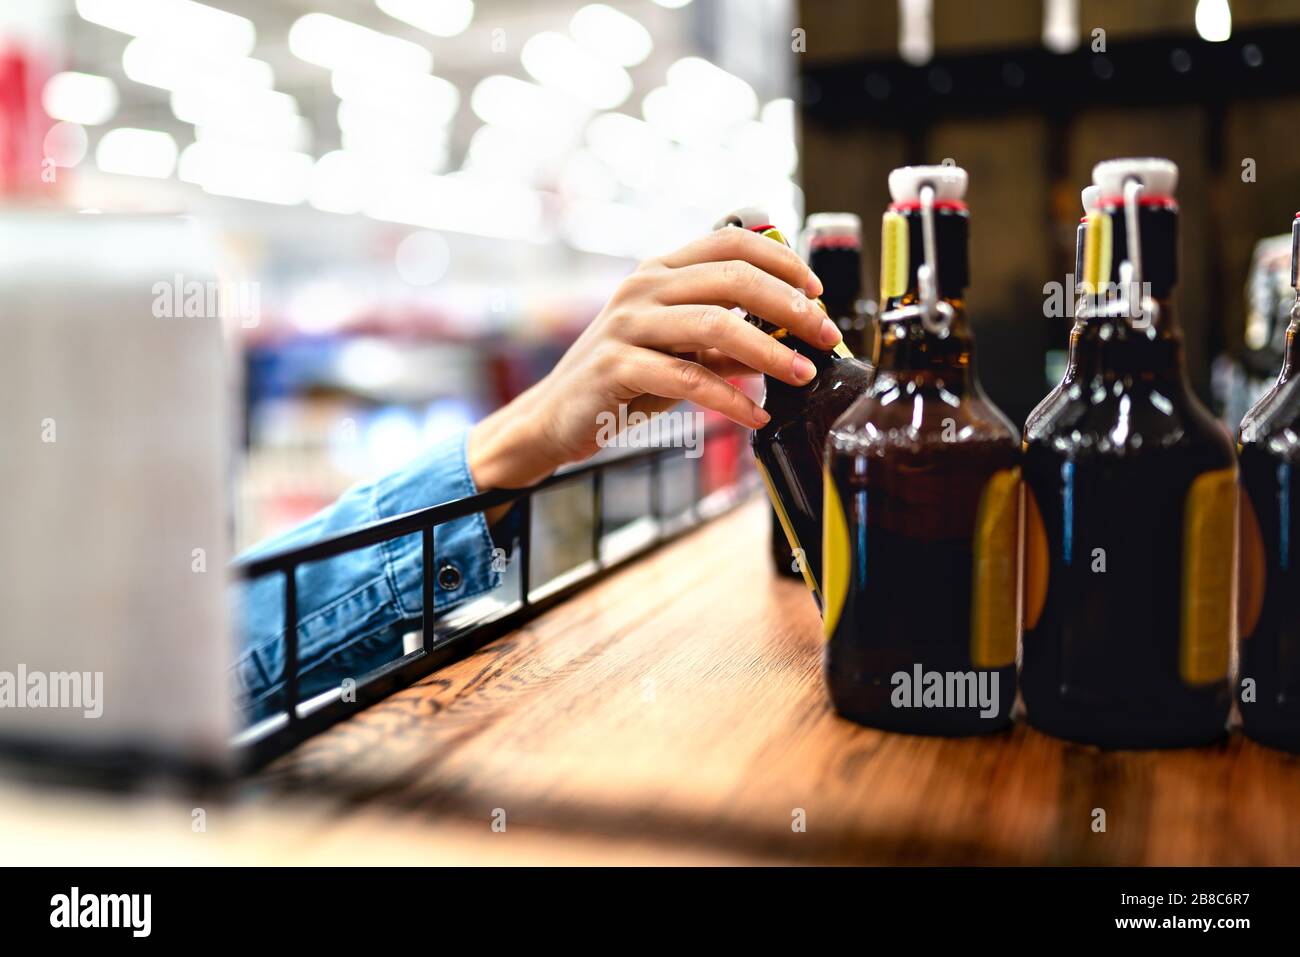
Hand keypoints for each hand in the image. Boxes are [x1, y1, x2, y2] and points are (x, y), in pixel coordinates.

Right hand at [468, 226, 840, 490]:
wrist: (556, 416)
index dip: (782, 260)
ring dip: (770, 352)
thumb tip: (787, 343)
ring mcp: (628, 325)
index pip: (731, 242)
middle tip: (824, 335)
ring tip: (802, 374)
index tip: (815, 290)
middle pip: (733, 279)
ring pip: (716, 326)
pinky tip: (757, 414)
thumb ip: (728, 344)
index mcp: (659, 271)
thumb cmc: (620, 380)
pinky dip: (731, 399)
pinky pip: (689, 379)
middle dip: (790, 307)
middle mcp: (643, 288)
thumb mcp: (680, 352)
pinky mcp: (618, 367)